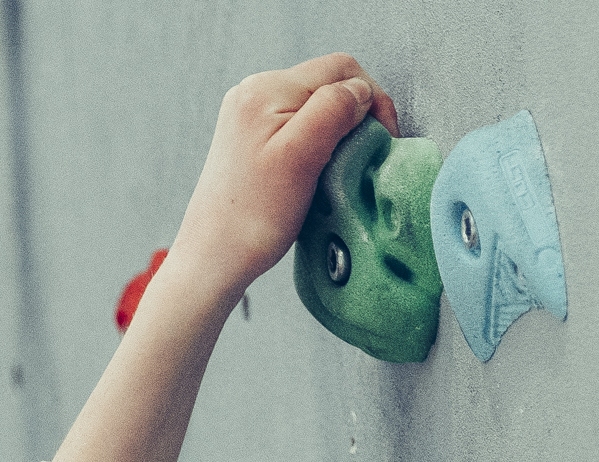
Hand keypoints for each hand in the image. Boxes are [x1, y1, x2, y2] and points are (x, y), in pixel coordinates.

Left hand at [158, 57, 399, 302]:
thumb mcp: (301, 157)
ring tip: (344, 163)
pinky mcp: (250, 134)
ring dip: (340, 127)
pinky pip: (298, 122)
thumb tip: (359, 90)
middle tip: (367, 152)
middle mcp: (254, 91)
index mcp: (267, 89)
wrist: (214, 255)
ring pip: (315, 103)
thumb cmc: (254, 216)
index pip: (341, 69)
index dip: (373, 98)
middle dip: (357, 112)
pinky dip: (319, 139)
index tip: (384, 139)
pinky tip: (320, 166)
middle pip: (328, 82)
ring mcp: (250, 112)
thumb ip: (333, 110)